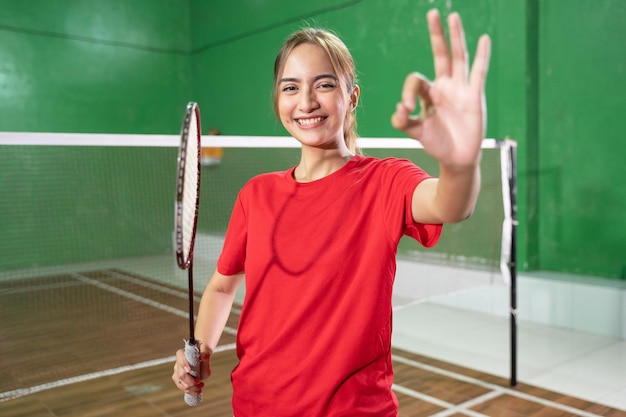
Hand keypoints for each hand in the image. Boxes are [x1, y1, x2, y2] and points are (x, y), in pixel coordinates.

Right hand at [172, 348, 210, 395]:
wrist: (202, 364)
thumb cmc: (203, 359)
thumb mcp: (206, 357)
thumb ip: (206, 356)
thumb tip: (204, 356)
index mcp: (182, 354)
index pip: (179, 356)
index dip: (183, 363)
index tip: (188, 370)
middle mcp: (177, 364)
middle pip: (180, 375)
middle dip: (190, 381)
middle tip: (199, 381)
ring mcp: (176, 373)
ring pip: (180, 383)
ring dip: (192, 388)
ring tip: (201, 385)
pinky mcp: (178, 381)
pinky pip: (182, 388)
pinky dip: (191, 391)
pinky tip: (198, 391)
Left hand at [391, 9, 490, 167]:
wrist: (456, 158)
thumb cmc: (437, 143)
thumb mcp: (416, 132)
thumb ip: (403, 122)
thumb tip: (399, 109)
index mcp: (428, 94)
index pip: (415, 81)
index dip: (408, 93)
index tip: (406, 110)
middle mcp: (444, 87)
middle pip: (440, 55)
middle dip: (436, 35)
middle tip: (431, 13)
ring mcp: (460, 90)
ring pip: (458, 58)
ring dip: (455, 38)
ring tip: (453, 17)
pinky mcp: (474, 97)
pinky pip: (478, 73)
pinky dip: (482, 57)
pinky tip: (484, 39)